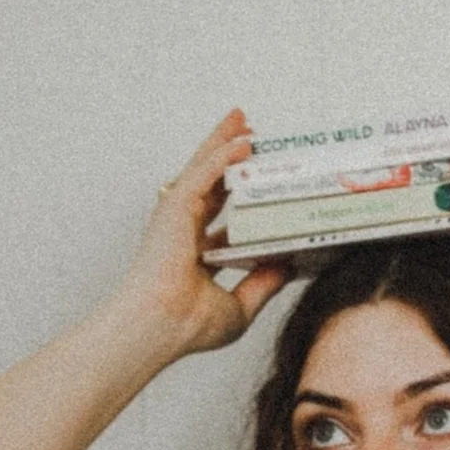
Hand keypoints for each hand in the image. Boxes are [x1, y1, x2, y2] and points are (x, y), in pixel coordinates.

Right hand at [112, 109, 290, 358]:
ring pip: (205, 170)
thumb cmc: (187, 327)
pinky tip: (243, 139)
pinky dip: (223, 153)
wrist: (162, 326)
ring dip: (224, 143)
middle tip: (249, 136)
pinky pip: (205, 172)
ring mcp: (178, 216)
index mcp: (193, 254)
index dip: (239, 201)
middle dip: (228, 157)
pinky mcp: (177, 206)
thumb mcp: (240, 306)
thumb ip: (263, 283)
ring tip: (244, 122)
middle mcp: (184, 231)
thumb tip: (287, 265)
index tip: (257, 187)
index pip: (220, 219)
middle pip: (212, 184)